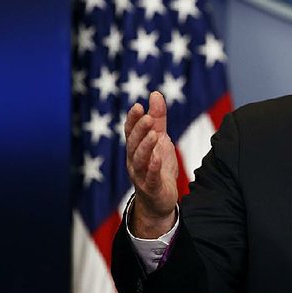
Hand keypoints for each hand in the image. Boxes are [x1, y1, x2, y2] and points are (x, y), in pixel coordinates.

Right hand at [125, 91, 178, 237]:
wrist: (160, 199)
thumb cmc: (158, 166)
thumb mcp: (160, 139)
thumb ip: (158, 118)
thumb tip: (155, 93)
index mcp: (135, 148)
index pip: (130, 132)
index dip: (133, 120)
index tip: (138, 106)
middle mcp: (134, 160)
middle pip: (133, 143)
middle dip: (139, 130)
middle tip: (148, 117)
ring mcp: (141, 175)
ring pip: (139, 160)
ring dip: (145, 146)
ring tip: (154, 134)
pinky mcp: (151, 187)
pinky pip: (150, 177)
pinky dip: (153, 167)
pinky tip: (158, 158)